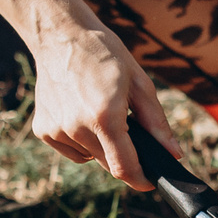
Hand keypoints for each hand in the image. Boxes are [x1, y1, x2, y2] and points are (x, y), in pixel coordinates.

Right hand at [23, 17, 182, 189]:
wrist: (60, 36)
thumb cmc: (104, 55)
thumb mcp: (139, 84)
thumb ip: (157, 123)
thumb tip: (173, 153)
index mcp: (105, 116)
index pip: (124, 168)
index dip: (140, 179)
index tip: (149, 181)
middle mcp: (77, 128)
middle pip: (108, 163)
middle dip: (123, 155)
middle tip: (126, 127)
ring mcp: (57, 130)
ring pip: (90, 156)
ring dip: (101, 145)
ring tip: (99, 111)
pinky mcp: (43, 130)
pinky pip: (72, 149)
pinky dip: (82, 140)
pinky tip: (80, 113)